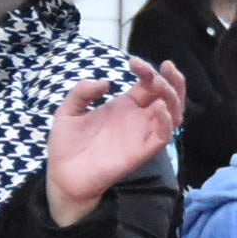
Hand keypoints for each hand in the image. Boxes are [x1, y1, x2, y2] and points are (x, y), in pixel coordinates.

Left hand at [45, 59, 185, 226]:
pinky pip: (163, 136)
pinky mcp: (141, 152)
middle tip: (165, 66)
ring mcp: (141, 135)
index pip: (149, 84)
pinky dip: (166, 121)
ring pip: (174, 114)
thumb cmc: (67, 145)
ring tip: (159, 82)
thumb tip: (106, 83)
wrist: (62, 175)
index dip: (147, 70)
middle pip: (168, 97)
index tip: (132, 62)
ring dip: (173, 96)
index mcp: (125, 106)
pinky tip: (159, 108)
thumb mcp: (68, 111)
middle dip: (172, 80)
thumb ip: (82, 92)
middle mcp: (138, 119)